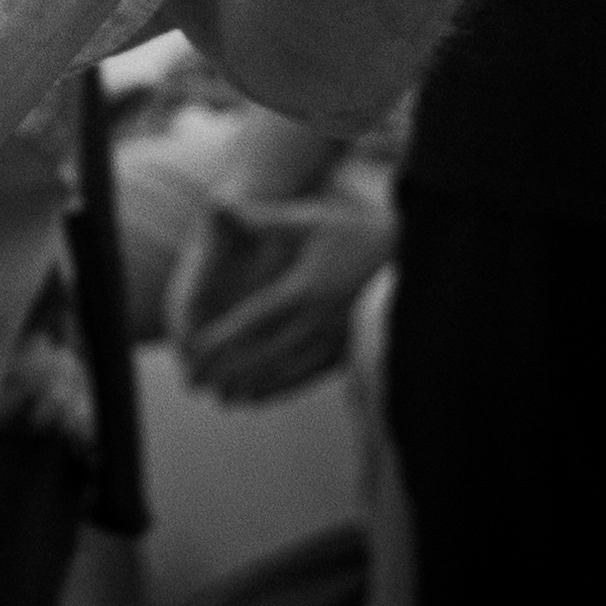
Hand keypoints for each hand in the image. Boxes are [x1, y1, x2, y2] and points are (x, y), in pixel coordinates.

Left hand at [168, 187, 393, 403]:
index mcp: (307, 289)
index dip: (222, 339)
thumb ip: (266, 219)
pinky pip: (311, 377)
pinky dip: (283, 389)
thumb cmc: (355, 233)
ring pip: (288, 371)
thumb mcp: (311, 219)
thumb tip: (225, 208)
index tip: (194, 351)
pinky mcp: (350, 350)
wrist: (411, 256)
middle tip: (197, 383)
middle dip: (229, 370)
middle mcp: (321, 320)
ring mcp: (338, 339)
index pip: (254, 320)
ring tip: (224, 397)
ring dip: (253, 386)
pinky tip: (262, 396)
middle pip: (266, 353)